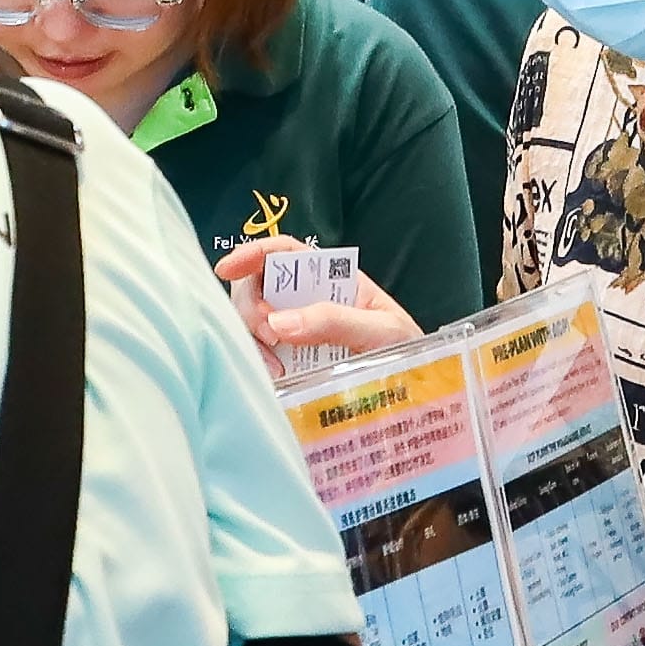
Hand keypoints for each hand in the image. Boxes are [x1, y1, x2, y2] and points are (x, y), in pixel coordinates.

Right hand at [217, 234, 423, 369]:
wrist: (417, 392)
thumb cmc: (406, 352)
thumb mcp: (382, 332)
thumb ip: (335, 321)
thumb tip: (280, 322)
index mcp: (334, 281)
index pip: (287, 253)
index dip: (254, 253)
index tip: (228, 270)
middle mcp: (309, 300)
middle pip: (258, 285)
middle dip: (253, 307)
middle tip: (271, 336)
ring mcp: (297, 330)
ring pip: (253, 318)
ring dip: (253, 337)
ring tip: (277, 368)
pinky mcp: (290, 359)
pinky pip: (260, 350)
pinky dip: (258, 359)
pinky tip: (276, 376)